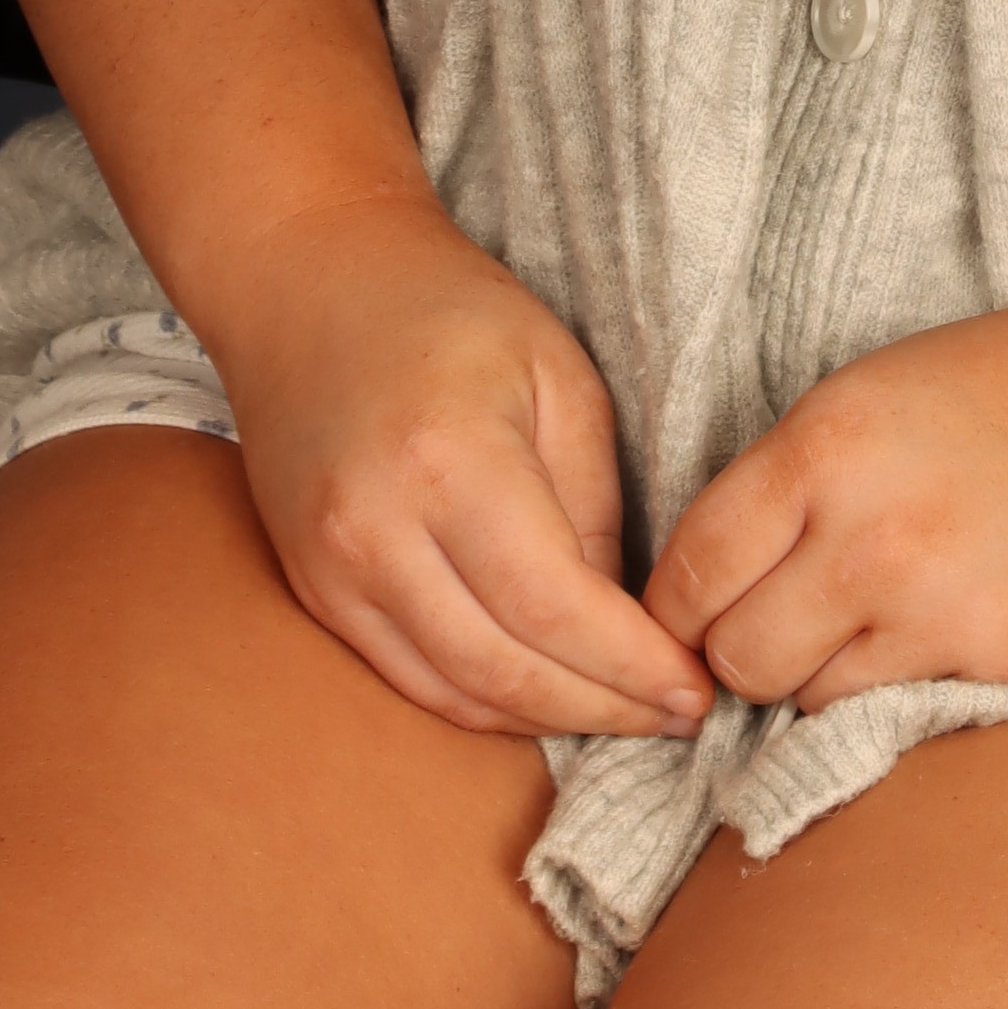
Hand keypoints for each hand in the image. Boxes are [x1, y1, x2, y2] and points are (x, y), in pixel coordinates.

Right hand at [207, 187, 714, 740]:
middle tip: (677, 718)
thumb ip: (593, 503)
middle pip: (503, 670)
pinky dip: (482, 703)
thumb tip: (621, 624)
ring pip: (454, 694)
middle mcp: (375, 530)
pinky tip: (543, 697)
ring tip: (625, 715)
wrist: (312, 285)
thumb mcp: (558, 376)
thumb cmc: (452, 314)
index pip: (552, 605)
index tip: (695, 690)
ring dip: (546, 723)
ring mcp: (331, 571)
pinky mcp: (313, 592)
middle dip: (601, 711)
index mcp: (449, 459)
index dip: (630, 666)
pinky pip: (408, 681)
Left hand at [643, 284, 1007, 713]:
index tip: (697, 614)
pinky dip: (886, 691)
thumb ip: (791, 485)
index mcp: (823, 441)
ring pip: (801, 697)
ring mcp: (927, 601)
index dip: (679, 607)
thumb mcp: (875, 398)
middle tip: (786, 624)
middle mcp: (863, 526)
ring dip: (817, 677)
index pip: (688, 570)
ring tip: (872, 622)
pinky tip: (930, 636)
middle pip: (732, 654)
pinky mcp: (987, 661)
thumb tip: (702, 589)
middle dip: (743, 652)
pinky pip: (883, 713)